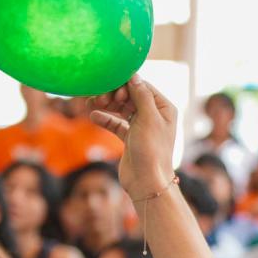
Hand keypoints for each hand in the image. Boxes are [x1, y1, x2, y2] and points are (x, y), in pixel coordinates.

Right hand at [90, 76, 178, 199]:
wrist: (147, 181)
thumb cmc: (152, 150)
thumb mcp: (148, 118)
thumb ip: (141, 95)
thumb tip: (133, 75)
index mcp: (164, 108)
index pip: (143, 86)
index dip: (126, 85)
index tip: (113, 91)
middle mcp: (155, 115)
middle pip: (131, 95)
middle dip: (114, 94)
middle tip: (101, 98)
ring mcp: (142, 127)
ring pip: (121, 108)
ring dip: (107, 104)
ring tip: (93, 104)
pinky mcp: (131, 138)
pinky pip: (116, 123)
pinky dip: (105, 119)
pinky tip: (94, 116)